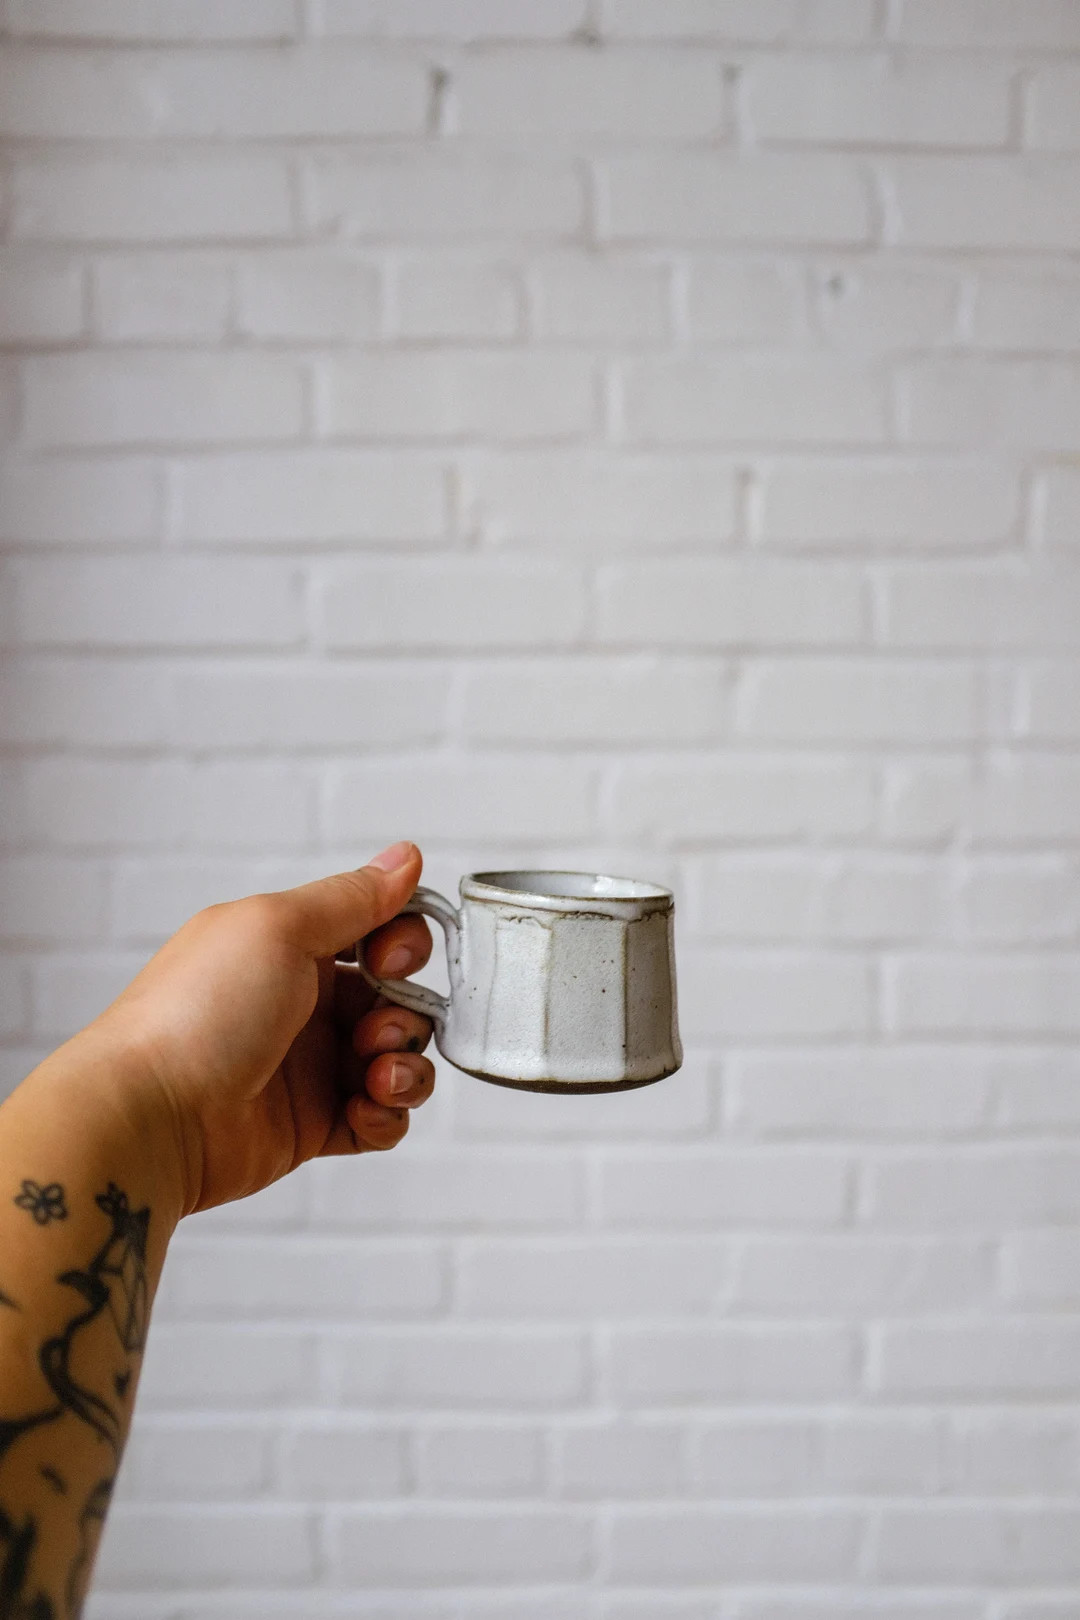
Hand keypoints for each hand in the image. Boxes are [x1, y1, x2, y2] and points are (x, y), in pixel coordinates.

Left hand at [93, 841, 434, 1214]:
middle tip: (374, 1029)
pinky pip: (379, 1117)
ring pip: (395, 1058)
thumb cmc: (199, 1013)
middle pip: (395, 997)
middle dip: (406, 1011)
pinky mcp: (313, 1124)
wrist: (152, 1118)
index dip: (402, 943)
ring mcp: (309, 1065)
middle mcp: (302, 1002)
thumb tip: (405, 857)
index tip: (391, 959)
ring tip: (376, 1077)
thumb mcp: (278, 929)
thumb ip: (352, 897)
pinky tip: (365, 1109)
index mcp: (289, 946)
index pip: (375, 931)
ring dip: (404, 1065)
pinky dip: (387, 1114)